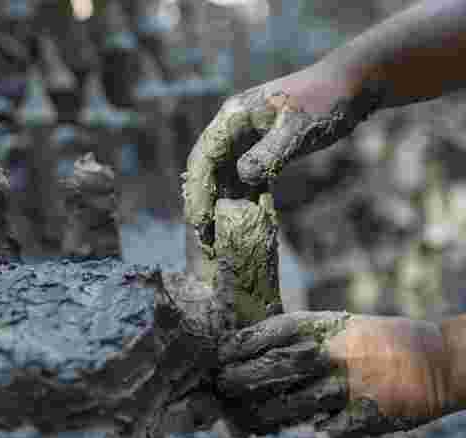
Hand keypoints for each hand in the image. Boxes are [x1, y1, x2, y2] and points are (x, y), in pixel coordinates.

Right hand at [183, 64, 382, 248]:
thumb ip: (269, 152)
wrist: (353, 87)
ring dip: (222, 206)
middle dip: (205, 203)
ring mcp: (249, 141)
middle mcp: (235, 130)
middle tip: (204, 237)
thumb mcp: (296, 128)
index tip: (198, 219)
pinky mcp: (266, 151)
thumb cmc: (325, 99)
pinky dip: (246, 200)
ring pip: (227, 178)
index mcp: (233, 117)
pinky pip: (249, 180)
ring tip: (218, 237)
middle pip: (210, 170)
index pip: (204, 156)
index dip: (198, 189)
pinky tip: (247, 223)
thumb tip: (242, 177)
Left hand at [217, 311, 452, 437]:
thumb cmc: (377, 340)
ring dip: (262, 414)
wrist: (436, 358)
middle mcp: (332, 353)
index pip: (270, 333)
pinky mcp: (367, 414)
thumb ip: (302, 336)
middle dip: (240, 380)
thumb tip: (253, 345)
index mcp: (324, 328)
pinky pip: (328, 432)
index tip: (218, 355)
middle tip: (221, 388)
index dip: (239, 345)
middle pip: (273, 369)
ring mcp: (350, 385)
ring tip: (242, 419)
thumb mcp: (338, 326)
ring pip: (292, 404)